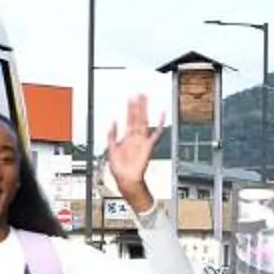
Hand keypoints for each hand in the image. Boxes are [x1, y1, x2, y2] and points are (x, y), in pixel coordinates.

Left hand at [105, 92, 157, 210]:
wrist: (126, 179)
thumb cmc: (119, 168)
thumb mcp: (111, 148)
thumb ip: (111, 135)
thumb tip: (112, 122)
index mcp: (127, 137)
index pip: (129, 119)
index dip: (129, 108)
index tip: (131, 98)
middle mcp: (135, 137)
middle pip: (138, 117)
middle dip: (139, 106)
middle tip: (140, 94)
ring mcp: (142, 141)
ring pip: (145, 121)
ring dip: (145, 110)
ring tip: (146, 99)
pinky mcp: (148, 146)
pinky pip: (156, 134)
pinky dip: (160, 124)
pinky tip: (163, 114)